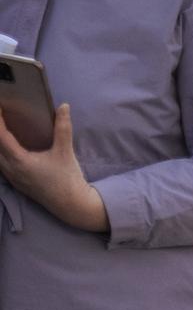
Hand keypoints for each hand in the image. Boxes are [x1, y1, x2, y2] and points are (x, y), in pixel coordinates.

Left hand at [0, 104, 107, 231]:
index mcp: (19, 161)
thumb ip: (63, 128)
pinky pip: (0, 164)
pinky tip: (7, 147)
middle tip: (1, 115)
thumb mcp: (65, 151)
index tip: (0, 107)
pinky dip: (0, 152)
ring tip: (3, 129)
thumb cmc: (67, 177)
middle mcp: (10, 169)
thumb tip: (63, 106)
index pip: (1, 137)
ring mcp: (11, 177)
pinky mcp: (15, 181)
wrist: (70, 203)